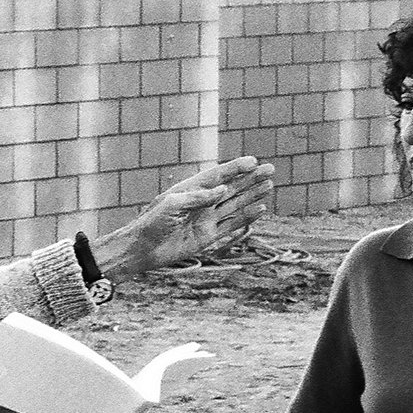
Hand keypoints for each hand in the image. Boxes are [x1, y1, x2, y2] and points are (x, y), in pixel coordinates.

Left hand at [94, 157, 275, 277]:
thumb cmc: (151, 223)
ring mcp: (206, 220)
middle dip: (250, 179)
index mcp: (190, 190)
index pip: (217, 176)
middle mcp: (201, 203)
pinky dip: (246, 217)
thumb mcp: (171, 205)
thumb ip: (197, 197)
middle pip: (231, 188)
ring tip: (269, 185)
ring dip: (252, 195)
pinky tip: (260, 208)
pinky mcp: (208, 237)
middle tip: (270, 169)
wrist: (142, 250)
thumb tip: (222, 189)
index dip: (235, 168)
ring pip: (235, 205)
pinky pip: (232, 225)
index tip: (253, 161)